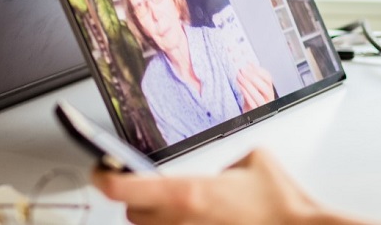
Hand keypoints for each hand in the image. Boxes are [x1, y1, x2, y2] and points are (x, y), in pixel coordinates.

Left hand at [93, 148, 347, 224]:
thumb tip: (224, 170)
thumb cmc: (280, 203)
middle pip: (132, 214)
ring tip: (181, 209)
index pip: (123, 188)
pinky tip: (201, 219)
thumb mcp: (253, 160)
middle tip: (151, 189)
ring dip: (158, 220)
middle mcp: (181, 222)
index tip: (100, 170)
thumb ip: (228, 162)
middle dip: (139, 201)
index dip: (104, 177)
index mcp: (188, 193)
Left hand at [237, 64, 275, 111]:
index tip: (248, 64)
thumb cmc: (251, 99)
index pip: (268, 78)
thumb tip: (247, 64)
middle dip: (253, 77)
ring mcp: (263, 105)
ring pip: (259, 96)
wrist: (248, 113)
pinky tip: (240, 87)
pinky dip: (246, 94)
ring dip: (248, 85)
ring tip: (239, 76)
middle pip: (265, 87)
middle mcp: (268, 97)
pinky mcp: (255, 111)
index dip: (258, 70)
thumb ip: (251, 77)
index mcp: (268, 89)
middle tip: (242, 70)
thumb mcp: (252, 87)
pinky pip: (252, 103)